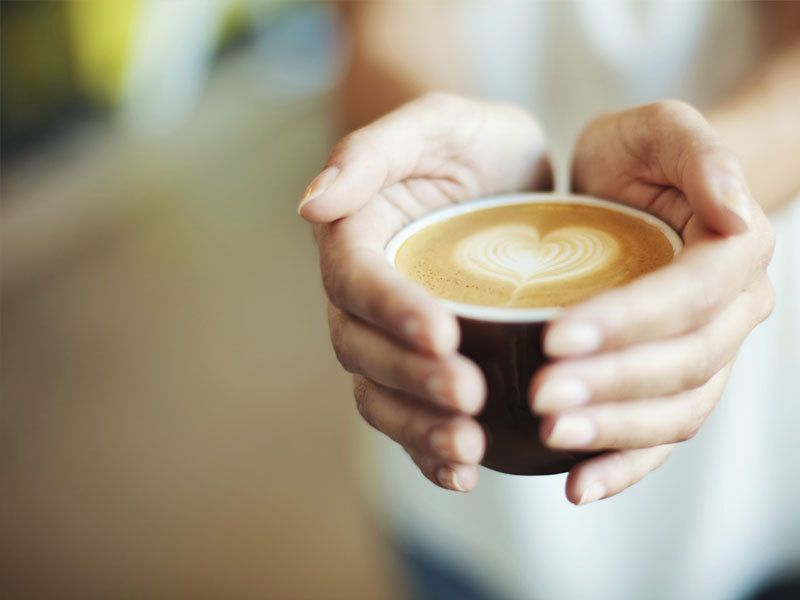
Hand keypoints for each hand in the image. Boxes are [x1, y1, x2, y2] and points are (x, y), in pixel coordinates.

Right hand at [300, 93, 551, 490]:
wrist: (507, 175)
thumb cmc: (471, 142)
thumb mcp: (436, 123)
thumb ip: (372, 151)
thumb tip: (311, 206)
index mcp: (357, 236)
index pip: (357, 280)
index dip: (392, 311)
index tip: (443, 334)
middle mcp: (364, 294)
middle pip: (362, 348)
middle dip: (411, 379)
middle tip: (469, 396)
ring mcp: (390, 335)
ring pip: (380, 394)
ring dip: (418, 427)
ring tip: (469, 448)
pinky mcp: (422, 364)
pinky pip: (410, 415)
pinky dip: (428, 450)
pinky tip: (463, 472)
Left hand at [531, 100, 774, 504]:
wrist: (637, 189)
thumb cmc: (640, 157)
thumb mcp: (659, 128)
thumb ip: (699, 150)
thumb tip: (736, 211)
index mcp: (733, 251)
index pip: (688, 296)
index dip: (629, 321)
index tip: (555, 333)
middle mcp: (732, 312)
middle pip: (683, 363)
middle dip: (612, 384)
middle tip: (541, 394)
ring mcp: (708, 355)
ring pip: (676, 410)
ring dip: (615, 431)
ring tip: (552, 435)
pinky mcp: (674, 384)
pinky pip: (661, 437)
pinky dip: (624, 466)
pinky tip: (576, 486)